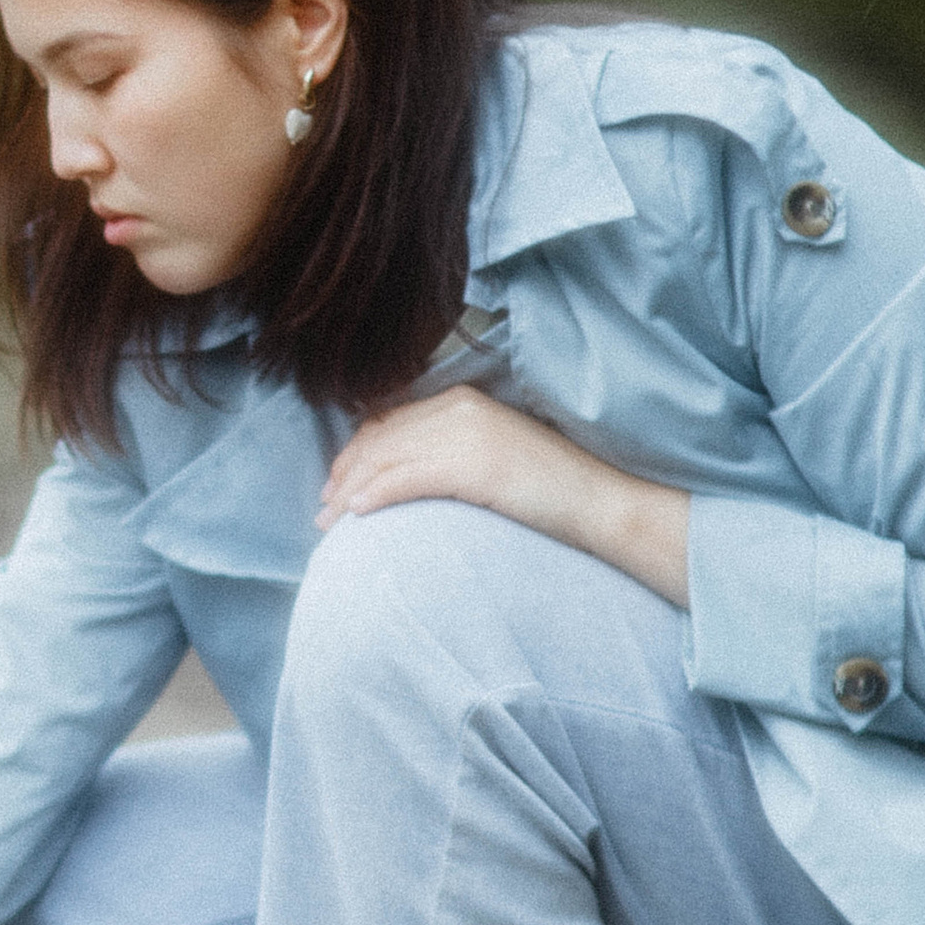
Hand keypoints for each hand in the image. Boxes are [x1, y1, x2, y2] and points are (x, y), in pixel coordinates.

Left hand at [318, 385, 690, 607]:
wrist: (601, 501)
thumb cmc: (551, 490)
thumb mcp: (494, 458)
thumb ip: (450, 455)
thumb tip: (406, 478)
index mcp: (462, 400)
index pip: (388, 422)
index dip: (356, 455)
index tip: (337, 487)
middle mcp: (458, 408)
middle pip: (379, 439)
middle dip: (345, 476)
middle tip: (323, 512)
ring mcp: (465, 434)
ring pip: (386, 459)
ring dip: (351, 493)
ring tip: (331, 524)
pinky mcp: (472, 465)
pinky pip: (406, 478)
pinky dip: (375, 496)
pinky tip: (357, 516)